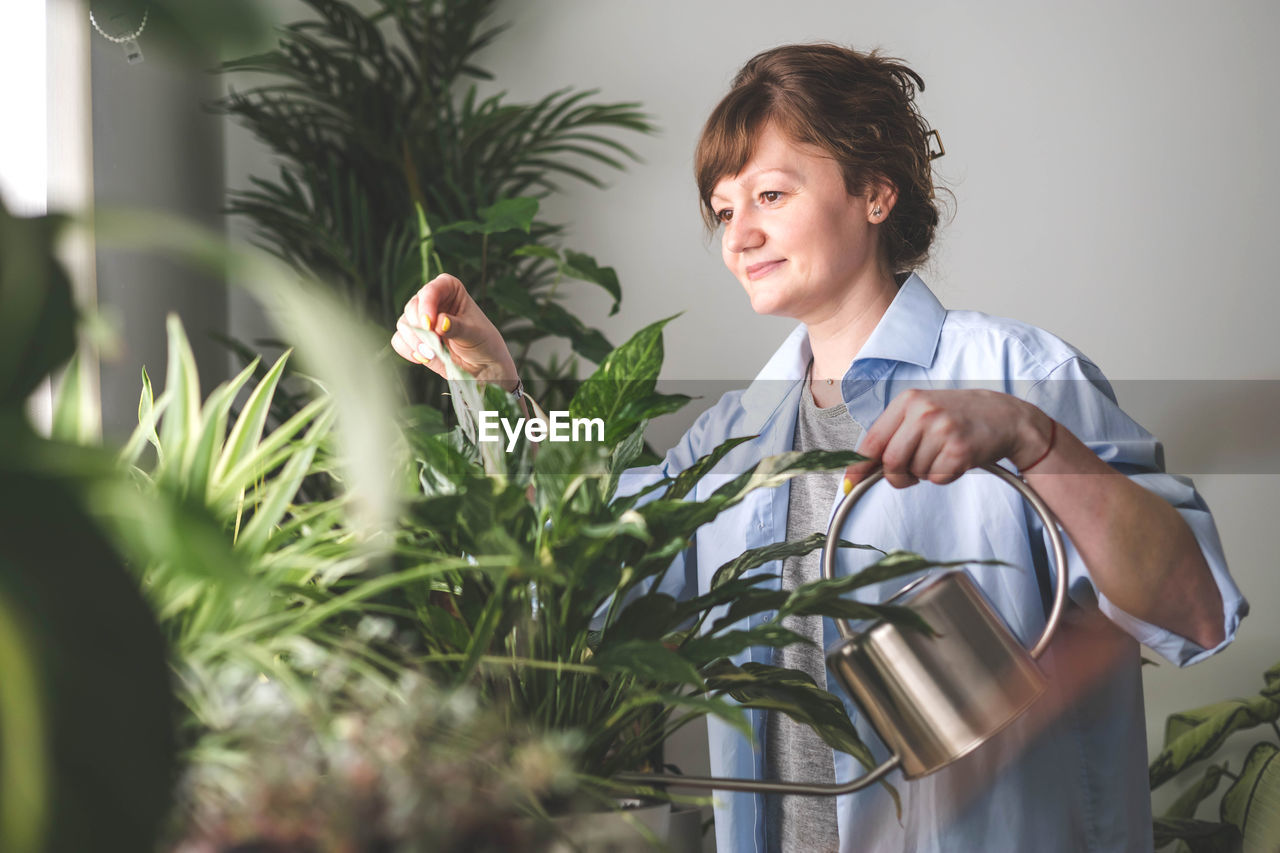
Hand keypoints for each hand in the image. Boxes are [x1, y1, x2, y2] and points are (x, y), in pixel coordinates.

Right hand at [390, 273, 518, 390]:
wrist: (481, 365)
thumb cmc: (483, 342)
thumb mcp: (474, 333)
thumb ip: (457, 327)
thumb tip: (439, 323)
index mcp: (450, 289)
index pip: (433, 289)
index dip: (427, 304)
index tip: (430, 324)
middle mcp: (432, 301)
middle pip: (412, 307)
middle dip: (419, 328)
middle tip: (434, 344)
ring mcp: (421, 319)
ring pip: (403, 324)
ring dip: (415, 341)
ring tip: (433, 354)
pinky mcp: (414, 338)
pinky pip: (399, 340)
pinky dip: (408, 350)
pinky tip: (424, 357)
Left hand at [842, 389, 1054, 489]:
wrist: (1005, 416)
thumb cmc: (958, 417)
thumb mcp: (922, 413)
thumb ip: (893, 435)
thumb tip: (861, 468)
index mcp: (908, 401)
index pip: (873, 440)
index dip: (859, 466)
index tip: (851, 483)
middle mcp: (923, 413)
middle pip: (891, 462)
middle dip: (897, 476)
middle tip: (912, 472)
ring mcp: (942, 430)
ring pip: (915, 473)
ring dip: (925, 473)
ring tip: (942, 453)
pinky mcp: (960, 450)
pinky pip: (937, 479)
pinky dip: (944, 476)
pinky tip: (955, 459)